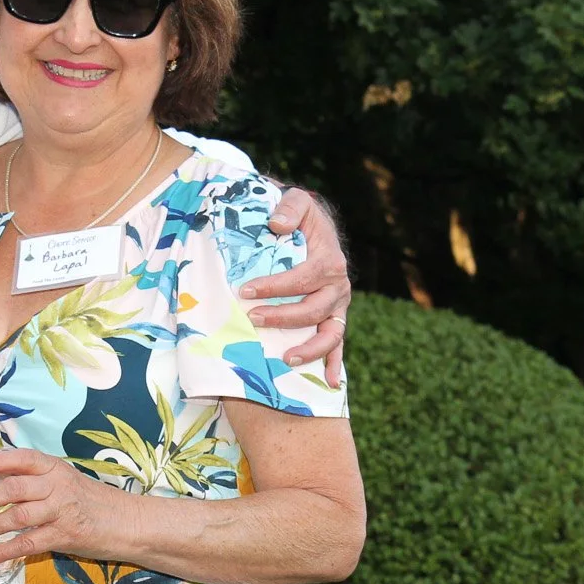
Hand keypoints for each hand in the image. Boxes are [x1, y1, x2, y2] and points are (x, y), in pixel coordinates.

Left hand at [0, 450, 131, 564]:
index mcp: (57, 468)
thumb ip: (38, 480)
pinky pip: (28, 543)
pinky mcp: (63, 536)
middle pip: (14, 488)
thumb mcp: (67, 482)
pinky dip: (4, 550)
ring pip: (17, 516)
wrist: (128, 523)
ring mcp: (61, 511)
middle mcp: (57, 486)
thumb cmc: (94, 502)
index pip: (24, 459)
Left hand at [246, 186, 350, 385]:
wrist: (315, 226)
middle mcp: (339, 286)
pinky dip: (335, 364)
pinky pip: (338, 344)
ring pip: (330, 333)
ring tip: (286, 358)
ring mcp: (339, 305)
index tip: (245, 290)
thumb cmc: (300, 216)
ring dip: (310, 349)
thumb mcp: (297, 201)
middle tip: (254, 318)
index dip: (274, 286)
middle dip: (283, 318)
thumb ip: (289, 208)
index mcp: (330, 260)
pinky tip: (330, 383)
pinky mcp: (335, 317)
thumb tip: (277, 224)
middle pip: (313, 310)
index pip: (302, 278)